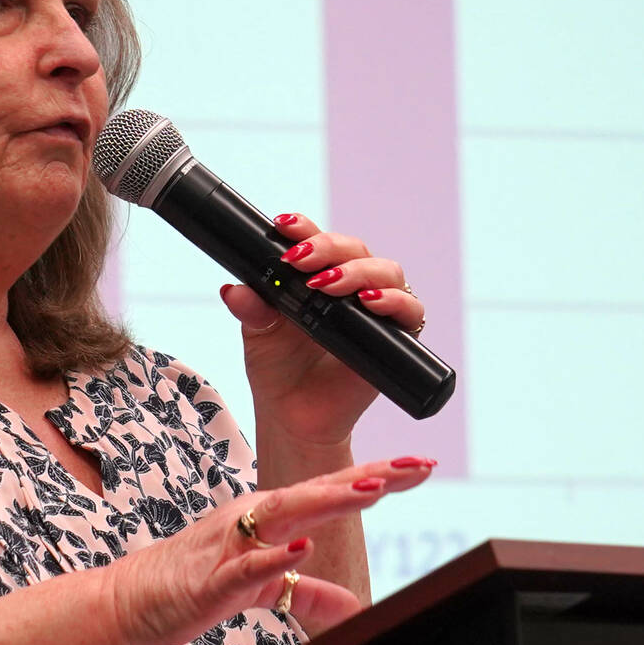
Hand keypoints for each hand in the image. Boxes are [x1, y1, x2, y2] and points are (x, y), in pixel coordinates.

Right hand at [98, 457, 434, 644]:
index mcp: (266, 516)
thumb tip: (353, 605)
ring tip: (372, 492)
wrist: (126, 601)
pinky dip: (274, 558)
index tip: (420, 466)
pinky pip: (246, 567)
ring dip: (329, 502)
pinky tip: (302, 549)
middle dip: (367, 478)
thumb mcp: (260, 591)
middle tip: (414, 467)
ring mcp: (231, 545)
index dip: (376, 477)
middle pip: (317, 491)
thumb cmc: (190, 585)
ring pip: (285, 517)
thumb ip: (306, 593)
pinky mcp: (211, 579)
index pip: (329, 490)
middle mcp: (252, 519)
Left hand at [217, 212, 428, 448]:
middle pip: (355, 249)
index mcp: (318, 275)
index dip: (305, 228)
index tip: (284, 226)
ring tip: (328, 285)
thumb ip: (251, 310)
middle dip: (328, 248)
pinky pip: (410, 310)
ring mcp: (376, 309)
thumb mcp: (258, 335)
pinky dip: (394, 301)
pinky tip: (370, 302)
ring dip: (358, 272)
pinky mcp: (396, 337)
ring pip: (386, 271)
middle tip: (300, 261)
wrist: (295, 418)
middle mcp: (351, 286)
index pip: (318, 240)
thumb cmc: (279, 370)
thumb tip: (234, 290)